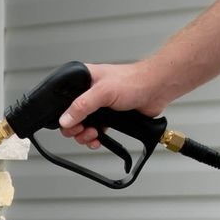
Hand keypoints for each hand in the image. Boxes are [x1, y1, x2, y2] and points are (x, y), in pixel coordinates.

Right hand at [57, 62, 171, 148]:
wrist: (156, 90)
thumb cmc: (134, 81)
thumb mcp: (103, 92)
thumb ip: (82, 106)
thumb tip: (65, 119)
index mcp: (83, 79)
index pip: (63, 99)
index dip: (63, 114)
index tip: (70, 123)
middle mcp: (89, 92)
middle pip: (71, 116)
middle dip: (75, 128)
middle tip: (82, 131)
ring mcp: (98, 106)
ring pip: (82, 126)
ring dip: (85, 135)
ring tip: (93, 135)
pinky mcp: (108, 117)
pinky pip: (95, 131)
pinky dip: (95, 138)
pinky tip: (98, 139)